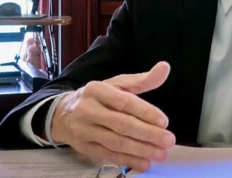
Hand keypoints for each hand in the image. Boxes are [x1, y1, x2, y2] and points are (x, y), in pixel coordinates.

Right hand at [50, 62, 174, 171]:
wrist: (63, 114)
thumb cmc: (98, 97)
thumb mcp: (117, 83)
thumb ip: (142, 79)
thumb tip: (165, 67)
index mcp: (97, 90)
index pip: (124, 102)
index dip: (145, 112)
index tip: (164, 121)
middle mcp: (88, 110)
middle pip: (121, 124)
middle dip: (147, 134)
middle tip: (168, 140)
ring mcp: (84, 130)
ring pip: (116, 142)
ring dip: (141, 150)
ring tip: (161, 153)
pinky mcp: (84, 147)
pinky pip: (109, 155)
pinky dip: (128, 161)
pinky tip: (145, 163)